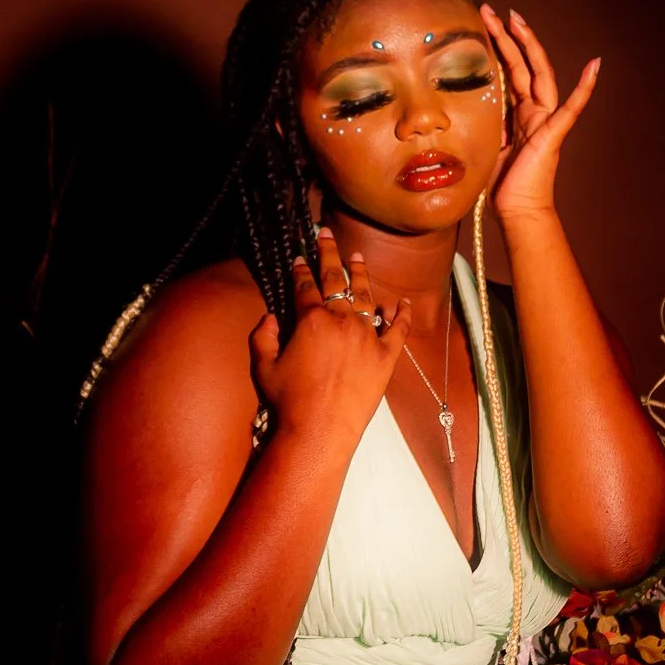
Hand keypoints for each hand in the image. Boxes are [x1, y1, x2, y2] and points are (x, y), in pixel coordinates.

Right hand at [249, 228, 411, 442]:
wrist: (320, 430)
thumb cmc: (288, 402)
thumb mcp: (263, 367)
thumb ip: (262, 337)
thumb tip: (269, 317)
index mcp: (312, 320)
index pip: (306, 285)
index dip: (302, 269)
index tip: (300, 256)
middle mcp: (342, 321)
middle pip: (336, 280)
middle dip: (330, 254)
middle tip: (328, 234)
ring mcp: (368, 337)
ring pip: (366, 297)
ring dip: (361, 274)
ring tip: (358, 257)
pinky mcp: (386, 357)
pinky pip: (398, 329)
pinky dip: (401, 314)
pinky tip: (403, 302)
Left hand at [480, 4, 599, 220]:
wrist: (517, 211)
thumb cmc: (501, 185)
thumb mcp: (485, 145)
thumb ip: (484, 123)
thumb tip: (464, 106)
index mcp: (519, 114)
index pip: (508, 72)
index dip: (498, 48)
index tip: (482, 25)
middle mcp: (535, 112)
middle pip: (523, 65)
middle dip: (507, 37)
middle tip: (490, 11)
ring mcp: (546, 121)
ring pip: (540, 75)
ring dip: (530, 46)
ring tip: (517, 20)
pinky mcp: (553, 135)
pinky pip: (572, 108)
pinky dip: (585, 87)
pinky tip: (595, 66)